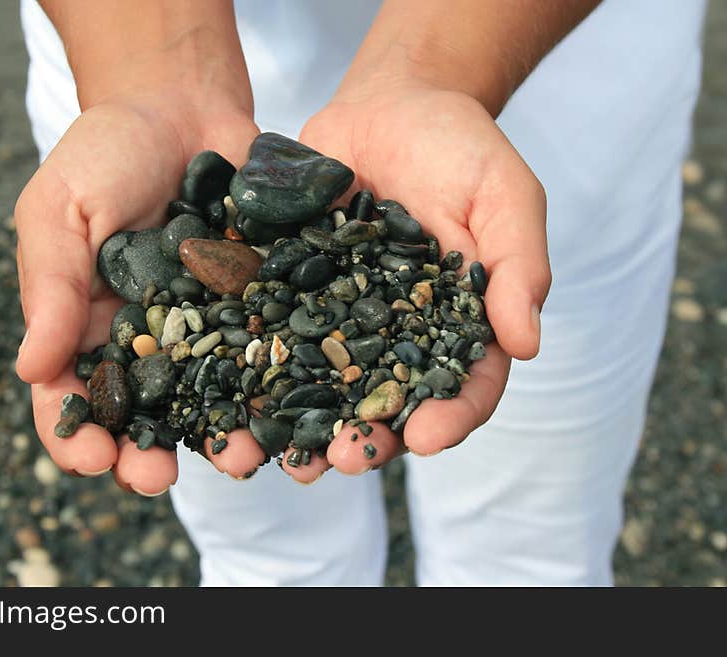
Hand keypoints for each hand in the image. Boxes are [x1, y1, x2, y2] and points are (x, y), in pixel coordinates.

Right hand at [15, 98, 266, 494]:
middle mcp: (148, 341)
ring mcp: (206, 330)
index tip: (92, 456)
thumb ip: (49, 286)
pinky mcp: (258, 307)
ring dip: (224, 437)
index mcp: (85, 326)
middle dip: (147, 454)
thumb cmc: (106, 153)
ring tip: (242, 458)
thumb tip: (31, 370)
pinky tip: (297, 411)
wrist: (181, 105)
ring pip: (213, 401)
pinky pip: (268, 356)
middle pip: (144, 416)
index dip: (75, 434)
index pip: (70, 396)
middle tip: (156, 478)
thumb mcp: (61, 210)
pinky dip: (282, 387)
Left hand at [281, 87, 550, 482]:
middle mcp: (399, 332)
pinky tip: (237, 396)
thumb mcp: (504, 195)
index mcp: (458, 322)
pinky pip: (274, 333)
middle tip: (346, 462)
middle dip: (370, 437)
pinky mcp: (295, 290)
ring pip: (326, 383)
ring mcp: (343, 316)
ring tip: (287, 459)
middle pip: (388, 399)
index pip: (465, 381)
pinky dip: (258, 366)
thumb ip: (517, 265)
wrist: (393, 103)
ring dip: (308, 424)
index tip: (425, 438)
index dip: (450, 415)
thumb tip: (527, 345)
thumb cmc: (460, 148)